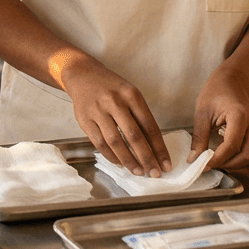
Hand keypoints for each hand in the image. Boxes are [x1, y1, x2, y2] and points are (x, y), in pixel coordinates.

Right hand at [62, 56, 170, 176]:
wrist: (82, 74)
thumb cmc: (111, 87)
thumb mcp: (129, 94)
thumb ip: (140, 116)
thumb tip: (154, 146)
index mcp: (131, 95)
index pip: (149, 126)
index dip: (159, 148)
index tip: (166, 164)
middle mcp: (114, 102)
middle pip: (134, 136)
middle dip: (146, 158)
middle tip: (155, 173)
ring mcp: (97, 111)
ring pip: (115, 142)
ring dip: (129, 160)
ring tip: (138, 172)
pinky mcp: (84, 120)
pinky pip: (100, 143)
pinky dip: (111, 156)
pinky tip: (120, 163)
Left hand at [191, 68, 248, 168]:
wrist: (232, 82)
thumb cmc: (216, 92)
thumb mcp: (202, 113)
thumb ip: (199, 137)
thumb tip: (194, 158)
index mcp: (239, 116)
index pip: (231, 146)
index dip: (218, 159)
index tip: (203, 164)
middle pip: (247, 156)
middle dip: (228, 164)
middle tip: (211, 164)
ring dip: (236, 164)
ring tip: (218, 160)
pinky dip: (241, 159)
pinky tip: (227, 155)